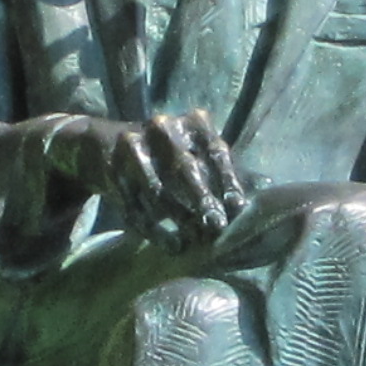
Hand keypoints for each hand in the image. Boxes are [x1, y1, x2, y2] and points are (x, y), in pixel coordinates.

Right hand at [51, 111, 252, 249]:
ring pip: (158, 190)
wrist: (102, 145)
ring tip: (192, 240)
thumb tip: (263, 189)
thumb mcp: (194, 149)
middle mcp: (163, 127)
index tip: (236, 207)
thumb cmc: (165, 154)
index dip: (227, 180)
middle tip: (215, 226)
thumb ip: (222, 169)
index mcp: (192, 121)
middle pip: (185, 168)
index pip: (215, 150)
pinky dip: (154, 228)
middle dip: (202, 200)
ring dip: (177, 217)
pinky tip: (170, 245)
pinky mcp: (112, 169)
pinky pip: (135, 204)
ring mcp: (133, 145)